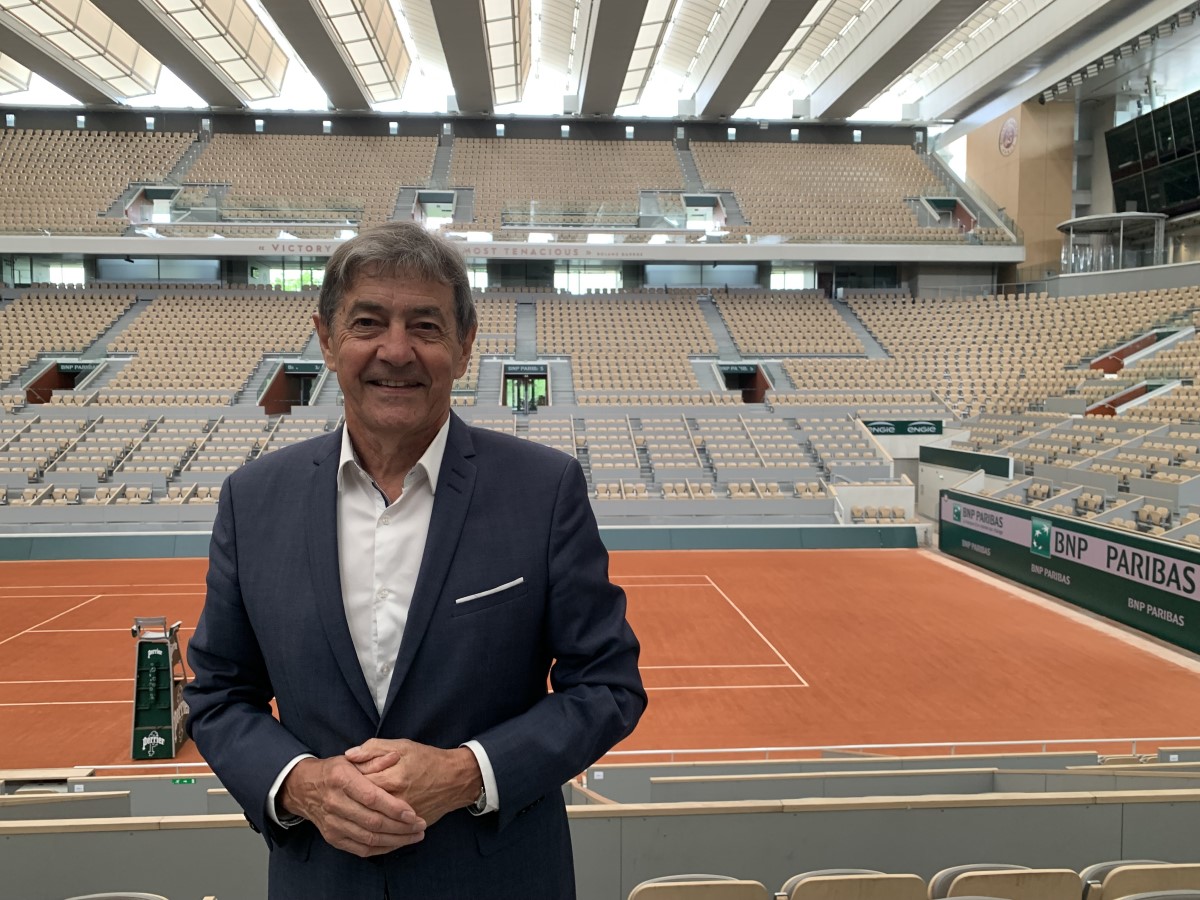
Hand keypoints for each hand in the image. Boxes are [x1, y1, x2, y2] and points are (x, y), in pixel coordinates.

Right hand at [279, 755, 425, 857]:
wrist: (304, 789)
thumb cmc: (335, 771)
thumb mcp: (353, 759)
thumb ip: (375, 758)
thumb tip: (395, 756)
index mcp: (341, 779)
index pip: (371, 798)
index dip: (394, 807)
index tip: (413, 813)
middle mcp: (335, 803)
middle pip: (373, 822)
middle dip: (401, 827)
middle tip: (421, 826)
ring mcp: (332, 824)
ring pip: (369, 839)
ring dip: (396, 840)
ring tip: (416, 836)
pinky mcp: (333, 838)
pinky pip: (361, 849)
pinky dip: (382, 849)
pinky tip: (398, 843)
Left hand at [347, 739, 482, 827]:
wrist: (455, 779)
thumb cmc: (428, 759)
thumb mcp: (402, 746)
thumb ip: (374, 748)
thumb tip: (349, 755)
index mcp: (392, 777)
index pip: (359, 783)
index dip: (347, 781)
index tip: (342, 779)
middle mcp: (397, 800)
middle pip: (363, 806)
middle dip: (350, 802)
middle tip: (344, 797)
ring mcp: (403, 817)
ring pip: (373, 824)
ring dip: (359, 820)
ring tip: (351, 814)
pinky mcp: (409, 827)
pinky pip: (387, 835)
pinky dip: (375, 834)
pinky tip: (365, 829)